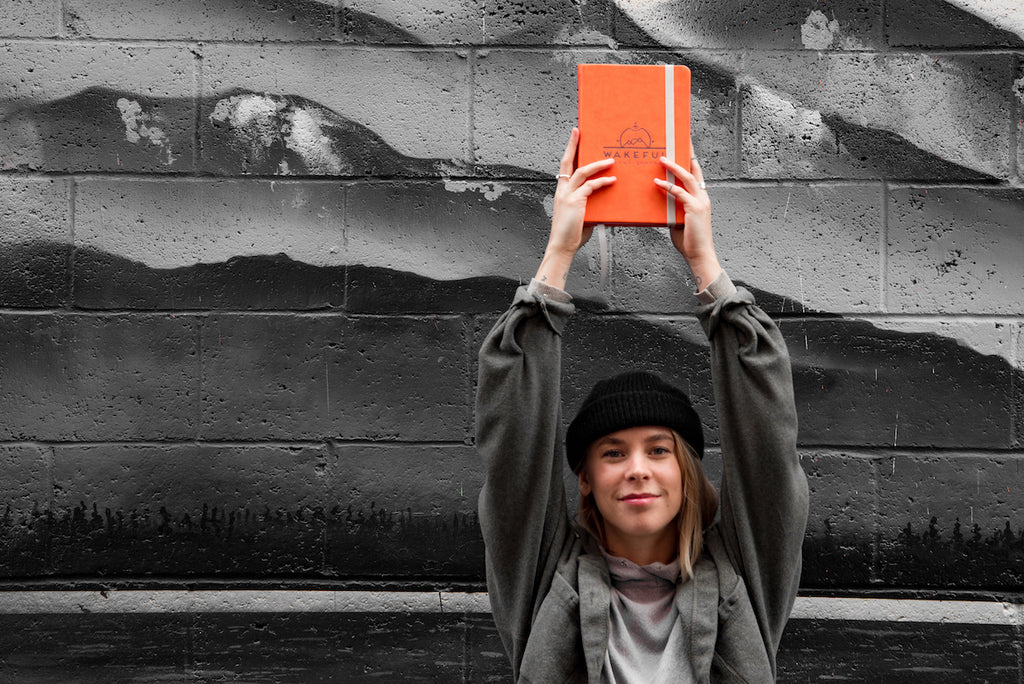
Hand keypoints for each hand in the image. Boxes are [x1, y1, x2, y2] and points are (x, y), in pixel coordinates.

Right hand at [548, 128, 615, 256]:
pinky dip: (602, 182)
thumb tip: (605, 199)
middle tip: (579, 131)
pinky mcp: (574, 202)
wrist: (563, 246)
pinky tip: (612, 181)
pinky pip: (590, 187)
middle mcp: (562, 190)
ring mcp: (567, 195)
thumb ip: (591, 204)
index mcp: (562, 191)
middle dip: (573, 145)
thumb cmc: (572, 234)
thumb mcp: (582, 215)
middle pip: (568, 162)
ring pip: (581, 172)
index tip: (575, 136)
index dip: (570, 150)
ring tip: (611, 161)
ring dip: (597, 165)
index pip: (565, 166)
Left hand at [654, 156, 720, 289]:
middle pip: (695, 169)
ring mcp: (700, 202)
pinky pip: (679, 193)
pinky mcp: (694, 209)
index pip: (695, 173)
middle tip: (678, 140)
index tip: (683, 146)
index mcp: (701, 197)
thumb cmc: (688, 240)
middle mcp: (703, 196)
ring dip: (673, 167)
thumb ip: (672, 207)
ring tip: (661, 159)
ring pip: (687, 177)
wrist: (699, 255)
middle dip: (687, 153)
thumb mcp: (678, 219)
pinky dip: (667, 187)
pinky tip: (656, 182)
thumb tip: (660, 198)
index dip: (690, 159)